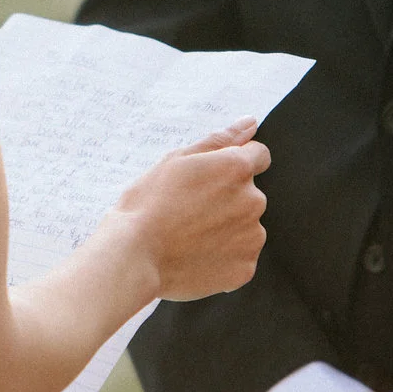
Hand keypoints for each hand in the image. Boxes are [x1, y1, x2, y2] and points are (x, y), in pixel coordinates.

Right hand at [108, 118, 269, 302]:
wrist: (133, 256)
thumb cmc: (149, 204)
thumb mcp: (177, 160)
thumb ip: (220, 140)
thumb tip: (250, 123)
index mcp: (236, 168)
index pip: (258, 156)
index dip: (232, 165)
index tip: (210, 180)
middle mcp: (253, 201)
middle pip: (249, 194)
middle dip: (227, 199)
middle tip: (189, 210)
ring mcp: (252, 237)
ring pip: (245, 226)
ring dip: (226, 229)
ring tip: (190, 236)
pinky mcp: (245, 268)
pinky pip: (240, 257)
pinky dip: (224, 257)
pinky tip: (196, 256)